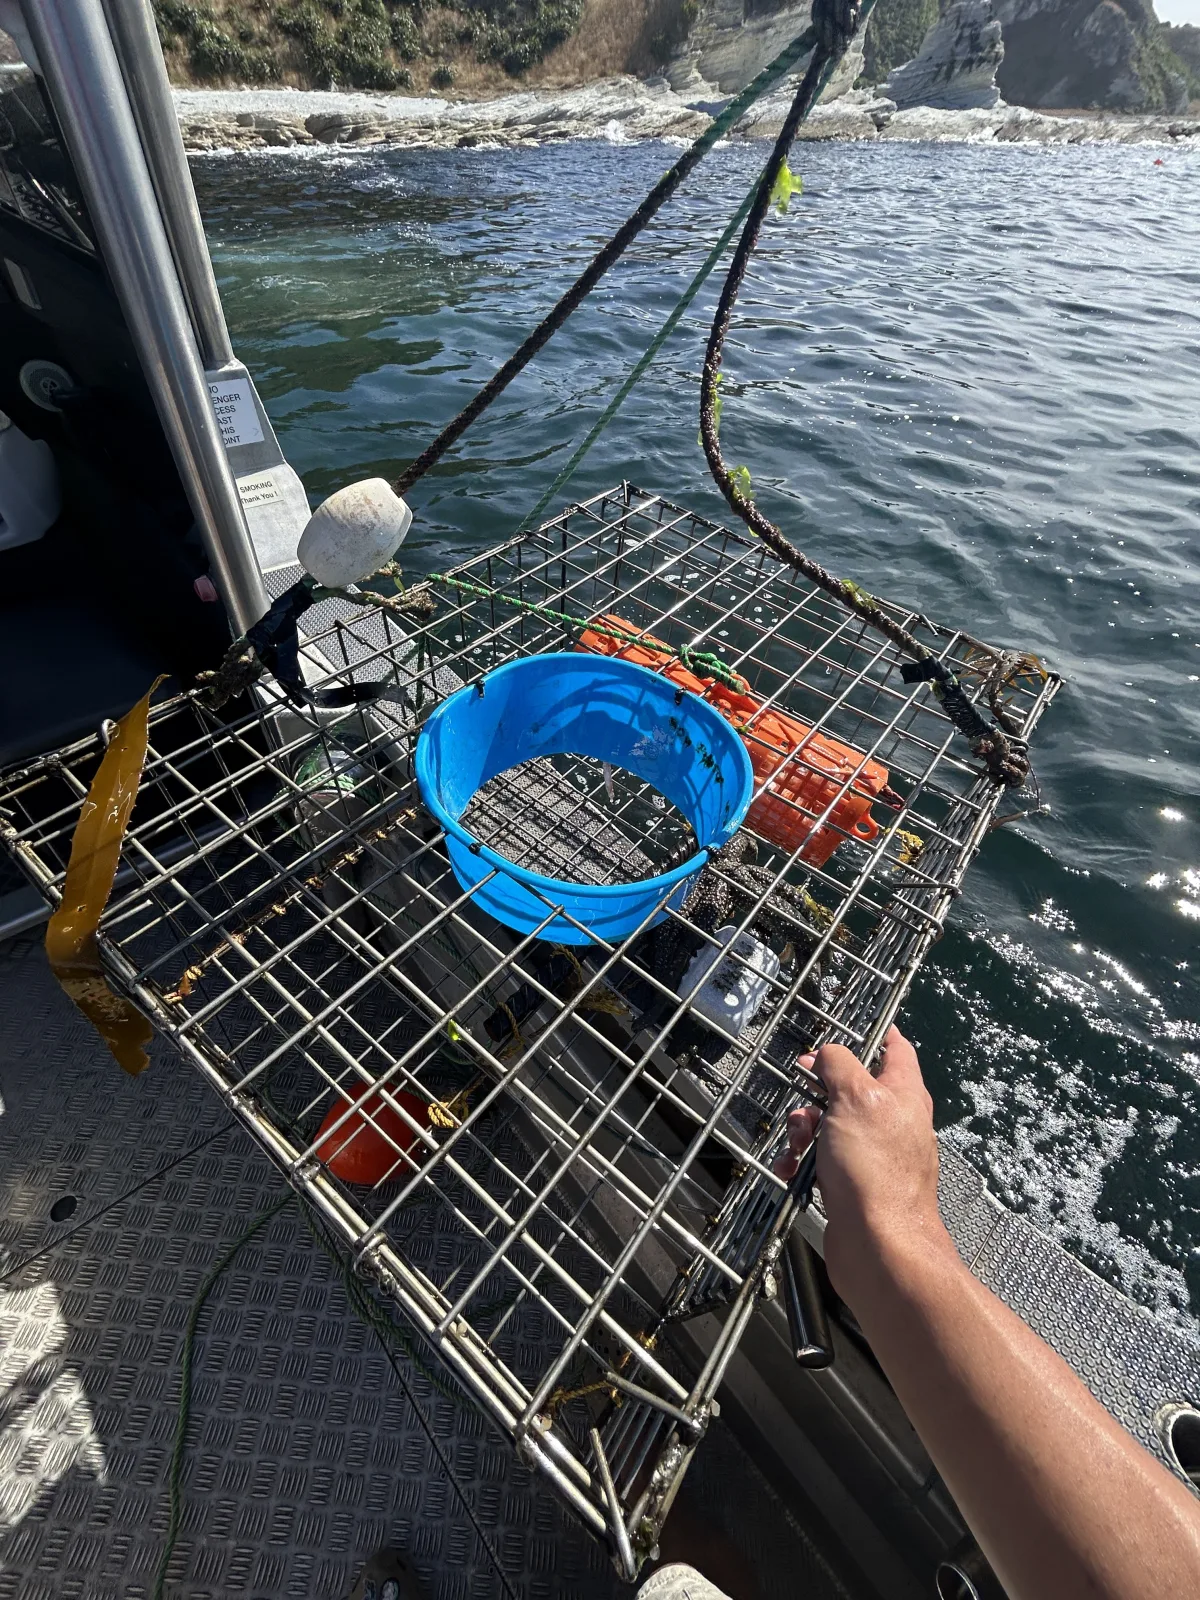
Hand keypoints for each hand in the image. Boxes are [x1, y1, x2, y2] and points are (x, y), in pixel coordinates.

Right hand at [774, 1026, 952, 1306]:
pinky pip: (824, 1161)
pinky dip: (804, 1162)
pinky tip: (792, 1171)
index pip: (895, 1048)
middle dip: (817, 1094)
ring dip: (804, 1131)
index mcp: (903, 1093)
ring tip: (797, 1148)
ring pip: (831, 1126)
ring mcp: (876, 1154)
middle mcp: (894, 1121)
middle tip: (804, 1105)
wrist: (880, 1245)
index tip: (846, 1027)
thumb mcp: (853, 1097)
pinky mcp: (857, 1184)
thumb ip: (839, 1065)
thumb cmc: (874, 1170)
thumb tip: (827, 1053)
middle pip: (850, 1089)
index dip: (873, 1033)